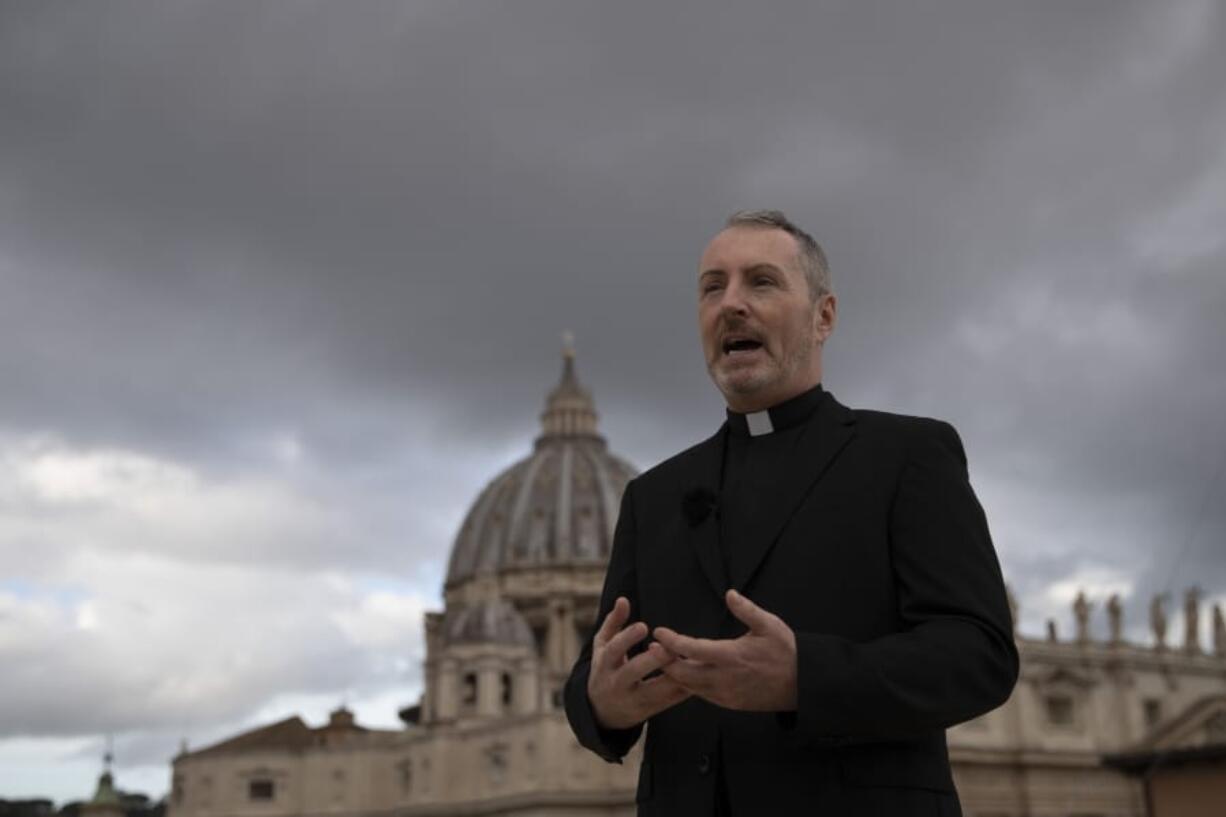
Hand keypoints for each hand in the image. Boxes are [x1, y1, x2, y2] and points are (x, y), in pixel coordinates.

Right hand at [587, 596, 690, 729]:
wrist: (601, 711)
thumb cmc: (606, 668)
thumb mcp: (602, 646)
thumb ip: (613, 622)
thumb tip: (623, 599)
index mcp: (605, 663)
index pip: (615, 649)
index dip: (628, 638)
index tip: (644, 626)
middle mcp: (617, 683)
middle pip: (634, 672)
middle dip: (653, 660)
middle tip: (671, 647)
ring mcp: (633, 699)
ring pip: (655, 690)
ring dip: (673, 677)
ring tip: (691, 661)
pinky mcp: (649, 711)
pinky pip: (668, 701)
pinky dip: (683, 690)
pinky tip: (698, 678)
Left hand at [654, 589, 797, 711]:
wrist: (802, 684)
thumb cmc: (786, 651)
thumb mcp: (770, 625)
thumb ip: (747, 610)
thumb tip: (729, 593)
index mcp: (732, 656)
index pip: (693, 650)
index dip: (672, 642)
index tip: (658, 632)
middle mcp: (725, 678)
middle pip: (683, 673)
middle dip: (665, 661)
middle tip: (652, 648)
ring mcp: (726, 694)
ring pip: (690, 687)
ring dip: (675, 674)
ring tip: (663, 659)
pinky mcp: (730, 704)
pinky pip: (702, 695)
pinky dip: (689, 685)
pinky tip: (685, 675)